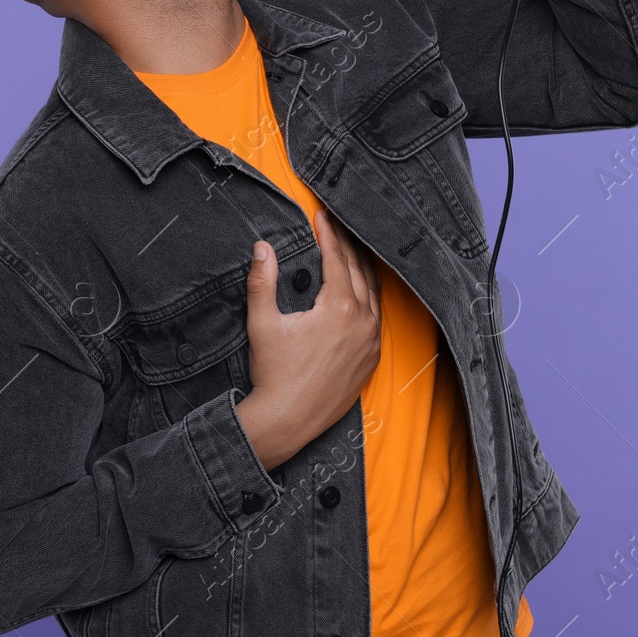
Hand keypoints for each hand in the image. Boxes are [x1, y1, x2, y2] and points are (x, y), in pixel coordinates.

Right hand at [235, 211, 382, 469]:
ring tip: (350, 252)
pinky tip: (359, 292)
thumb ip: (262, 281)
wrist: (287, 421)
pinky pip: (375, 319)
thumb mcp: (262, 324)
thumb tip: (262, 247)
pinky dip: (368, 299)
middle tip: (337, 227)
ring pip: (373, 294)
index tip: (322, 216)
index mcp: (340, 308)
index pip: (337, 259)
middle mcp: (363, 323)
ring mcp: (371, 343)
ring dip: (361, 270)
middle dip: (347, 246)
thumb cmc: (274, 374)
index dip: (329, 234)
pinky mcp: (371, 360)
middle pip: (359, 271)